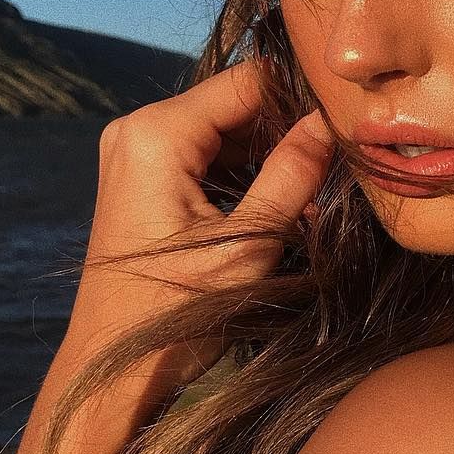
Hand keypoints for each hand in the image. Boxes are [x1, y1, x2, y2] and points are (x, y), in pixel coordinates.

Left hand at [67, 57, 333, 380]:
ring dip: (269, 154)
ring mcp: (135, 149)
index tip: (341, 128)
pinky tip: (279, 201)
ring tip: (312, 191)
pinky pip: (205, 151)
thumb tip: (328, 120)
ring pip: (225, 126)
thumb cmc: (175, 313)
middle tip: (333, 165)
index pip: (249, 81)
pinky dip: (243, 170)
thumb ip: (292, 173)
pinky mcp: (141, 172)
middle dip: (285, 130)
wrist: (111, 373)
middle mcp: (138, 127)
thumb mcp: (247, 242)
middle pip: (236, 101)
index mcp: (158, 133)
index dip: (299, 99)